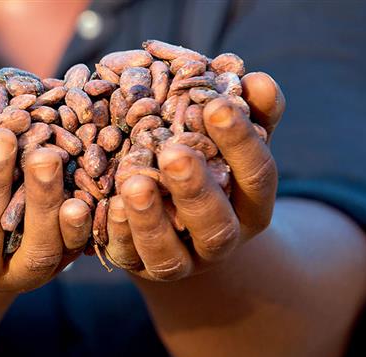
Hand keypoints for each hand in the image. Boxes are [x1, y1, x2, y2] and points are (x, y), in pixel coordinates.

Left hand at [106, 73, 285, 280]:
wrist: (178, 226)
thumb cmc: (208, 163)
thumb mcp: (230, 138)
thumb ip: (247, 110)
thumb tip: (255, 78)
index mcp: (251, 205)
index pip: (257, 175)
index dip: (240, 142)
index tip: (215, 105)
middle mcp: (222, 240)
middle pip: (216, 222)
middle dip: (194, 188)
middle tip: (173, 152)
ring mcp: (182, 262)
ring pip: (170, 253)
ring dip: (150, 218)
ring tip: (134, 181)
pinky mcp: (140, 268)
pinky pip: (128, 258)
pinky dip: (118, 233)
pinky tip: (109, 205)